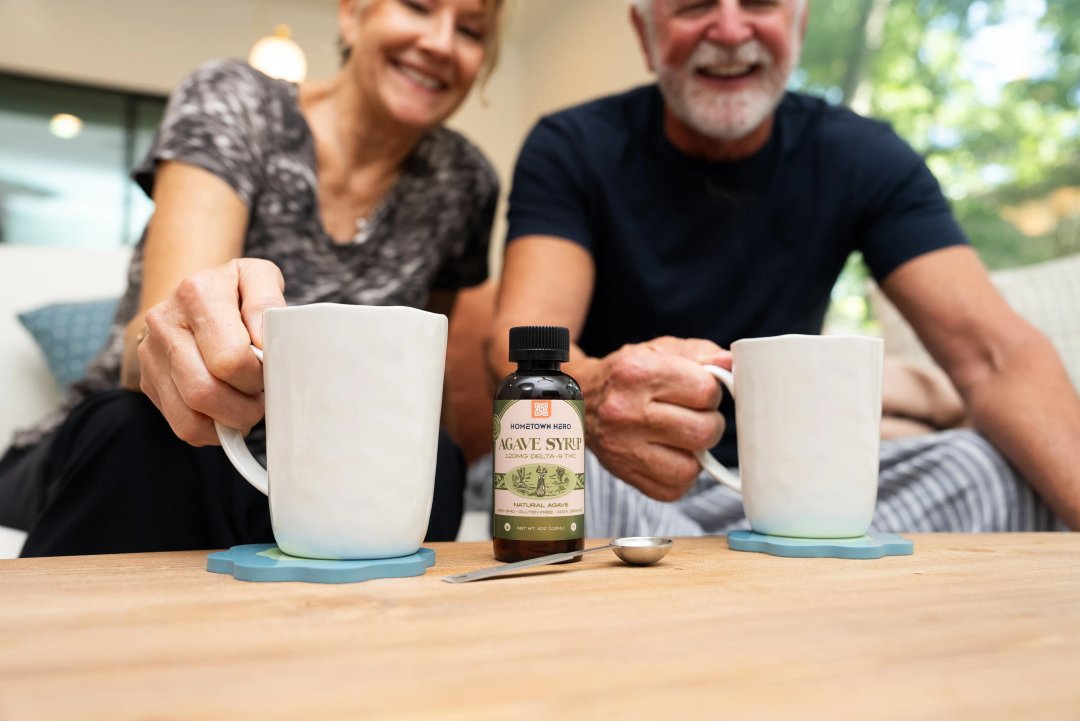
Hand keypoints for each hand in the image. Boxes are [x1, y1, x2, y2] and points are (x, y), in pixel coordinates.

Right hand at [137, 259, 285, 445]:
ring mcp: (151, 356)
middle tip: (260, 397)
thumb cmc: (234, 291)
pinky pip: (182, 426)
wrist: (193, 294)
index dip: (257, 375)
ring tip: (245, 406)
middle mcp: (166, 324)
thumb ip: (267, 301)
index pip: (230, 358)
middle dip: (244, 407)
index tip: (268, 370)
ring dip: (228, 423)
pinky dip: (212, 430)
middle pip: (204, 392)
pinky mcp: (148, 382)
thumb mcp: (259, 278)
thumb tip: (263, 339)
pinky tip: (227, 412)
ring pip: (190, 419)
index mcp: (198, 294)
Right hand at [586, 337, 731, 500]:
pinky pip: (676, 488)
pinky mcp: (627, 476)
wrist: (582, 403)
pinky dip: (680, 474)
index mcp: (637, 373)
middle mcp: (625, 412)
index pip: (706, 391)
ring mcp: (623, 449)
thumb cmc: (628, 376)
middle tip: (692, 415)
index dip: (710, 391)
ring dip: (696, 453)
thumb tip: (732, 365)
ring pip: (692, 467)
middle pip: (703, 431)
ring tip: (680, 436)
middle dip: (708, 422)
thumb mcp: (661, 351)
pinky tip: (668, 454)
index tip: (696, 390)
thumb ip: (702, 354)